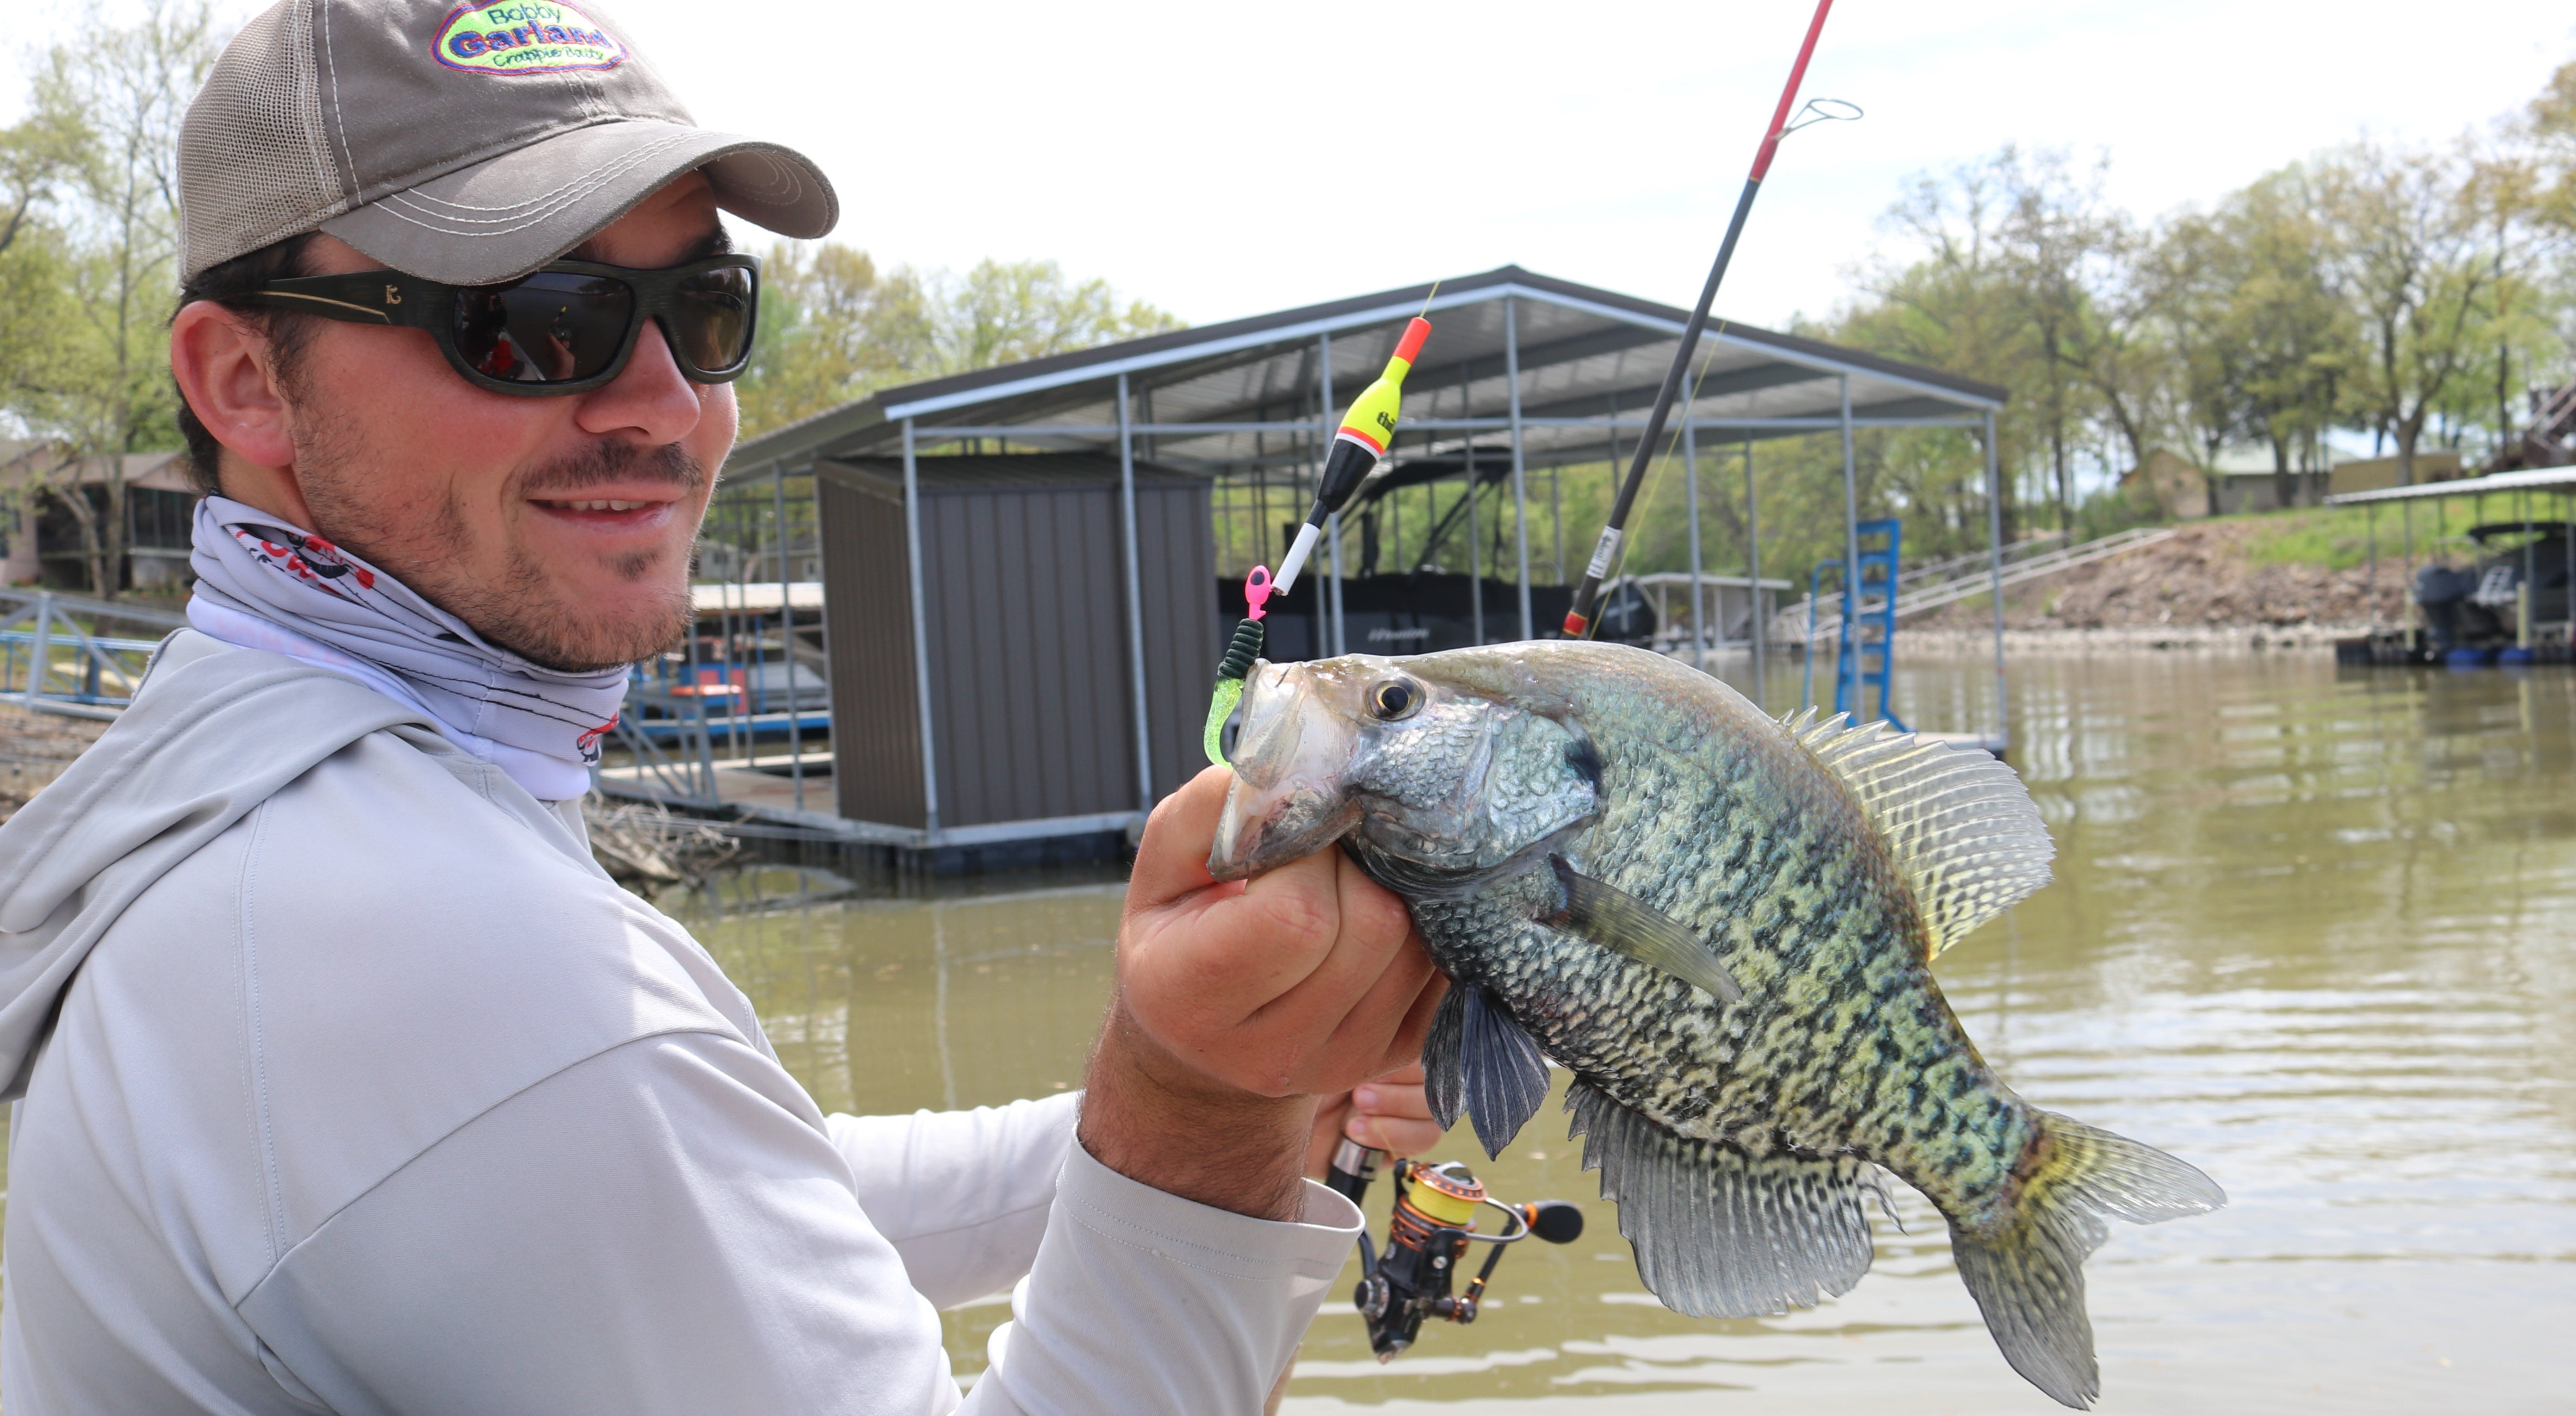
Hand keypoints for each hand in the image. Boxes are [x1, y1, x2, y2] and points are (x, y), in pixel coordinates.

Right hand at [1081, 767, 1444, 1220]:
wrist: (1202, 1028)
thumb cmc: (1181, 925)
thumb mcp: (1167, 859)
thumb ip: (1213, 810)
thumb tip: (1294, 775)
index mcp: (1190, 997)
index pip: (1295, 916)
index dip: (1308, 855)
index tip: (1289, 835)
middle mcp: (1268, 1051)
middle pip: (1371, 928)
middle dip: (1357, 867)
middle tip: (1325, 854)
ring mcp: (1338, 1064)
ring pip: (1418, 948)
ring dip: (1394, 892)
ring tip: (1349, 881)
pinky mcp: (1392, 1059)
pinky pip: (1444, 974)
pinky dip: (1422, 929)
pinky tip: (1376, 914)